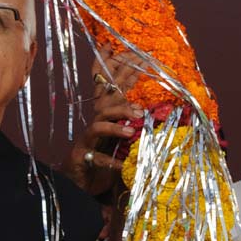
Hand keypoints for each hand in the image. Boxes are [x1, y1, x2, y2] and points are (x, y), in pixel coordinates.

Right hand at [67, 48, 142, 192]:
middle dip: (121, 102)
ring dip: (114, 127)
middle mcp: (95, 123)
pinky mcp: (81, 157)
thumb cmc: (105, 157)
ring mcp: (86, 140)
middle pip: (103, 103)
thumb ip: (134, 122)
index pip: (112, 88)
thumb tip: (159, 109)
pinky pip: (95, 157)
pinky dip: (109, 161)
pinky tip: (122, 165)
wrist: (81, 182)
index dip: (123, 71)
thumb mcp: (122, 137)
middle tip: (140, 109)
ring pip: (97, 125)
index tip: (138, 58)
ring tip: (131, 131)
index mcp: (105, 114)